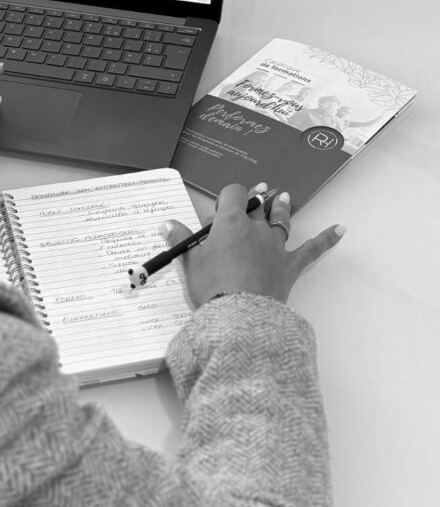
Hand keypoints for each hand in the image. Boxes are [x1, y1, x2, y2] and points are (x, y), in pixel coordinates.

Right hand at [164, 183, 344, 307]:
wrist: (238, 315)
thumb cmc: (211, 286)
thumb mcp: (189, 262)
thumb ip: (179, 238)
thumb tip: (167, 224)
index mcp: (230, 222)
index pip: (232, 193)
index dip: (227, 196)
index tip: (221, 206)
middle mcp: (255, 228)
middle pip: (257, 205)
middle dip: (255, 198)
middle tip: (258, 191)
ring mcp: (275, 245)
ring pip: (280, 219)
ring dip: (281, 207)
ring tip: (284, 196)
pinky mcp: (290, 265)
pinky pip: (312, 249)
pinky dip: (327, 239)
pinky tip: (341, 230)